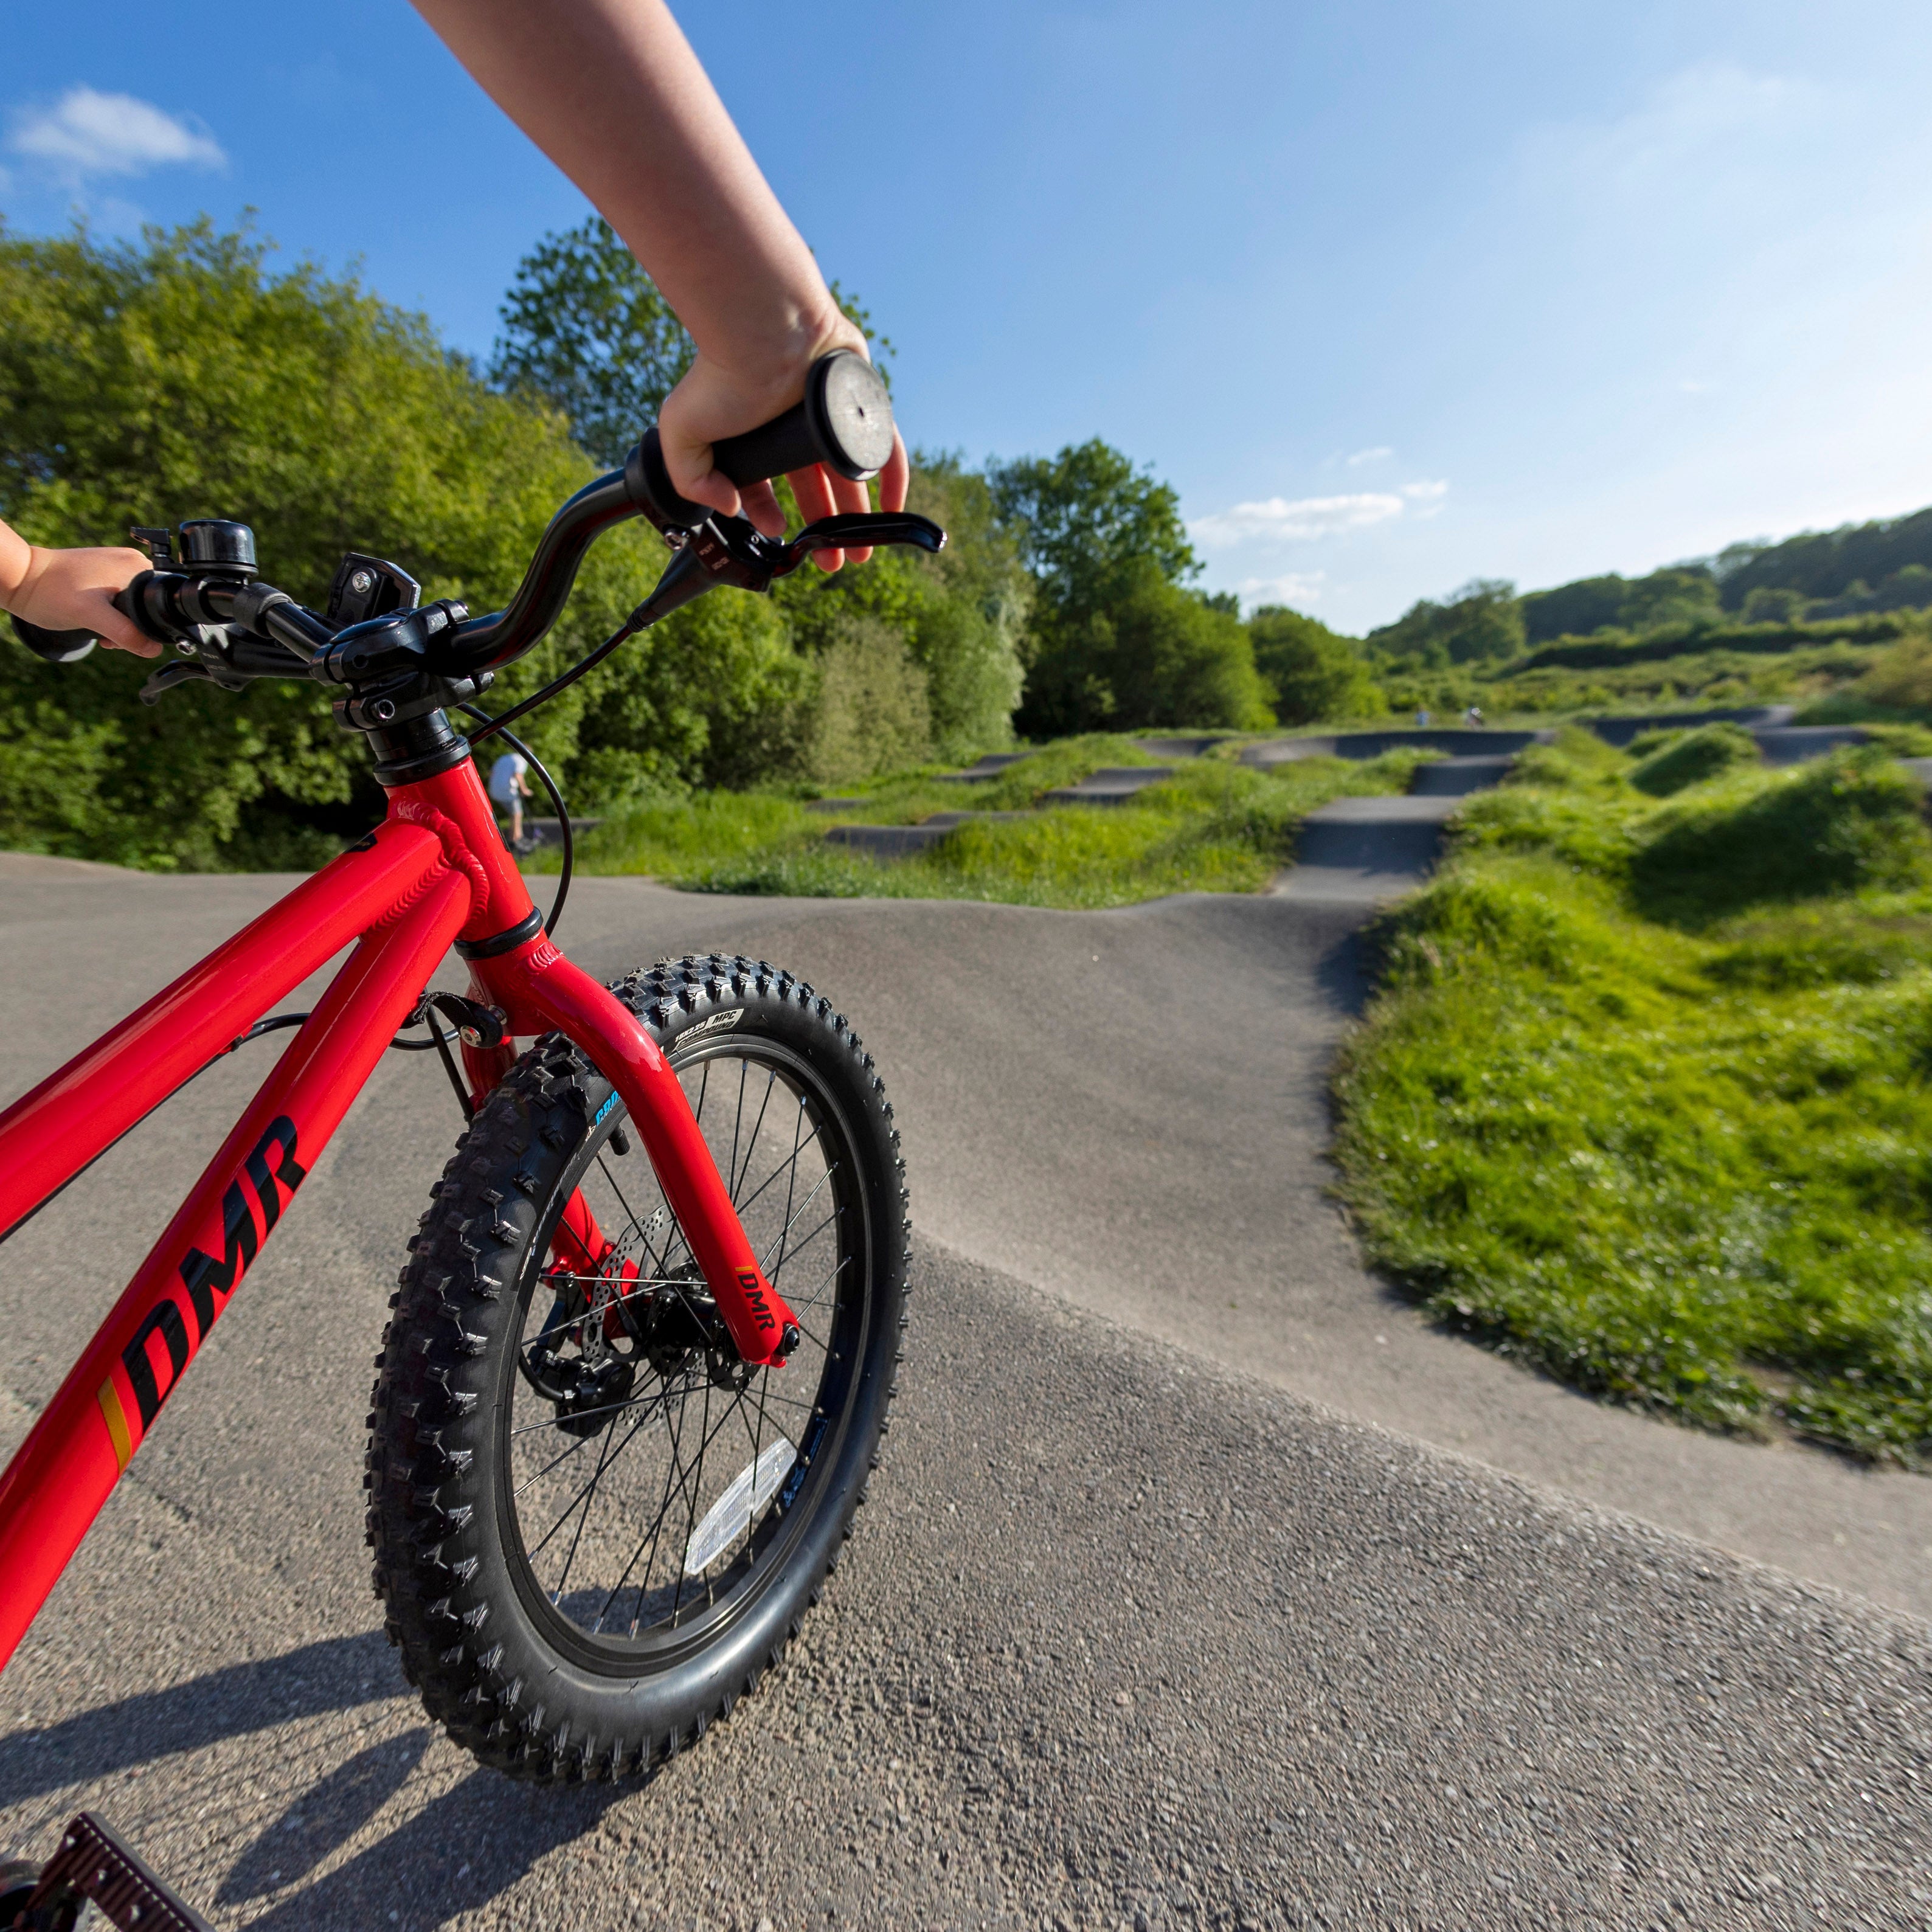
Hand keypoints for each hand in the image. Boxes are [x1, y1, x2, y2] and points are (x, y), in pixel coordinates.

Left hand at [5, 544, 158, 657]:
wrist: (19, 577)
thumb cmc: (51, 592)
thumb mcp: (91, 617)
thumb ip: (126, 633)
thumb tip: (153, 650)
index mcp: (137, 568)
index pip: (162, 606)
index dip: (148, 630)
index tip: (123, 639)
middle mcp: (132, 562)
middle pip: (150, 607)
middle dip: (132, 628)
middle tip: (106, 634)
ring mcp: (118, 565)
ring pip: (135, 606)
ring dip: (120, 624)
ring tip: (97, 626)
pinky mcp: (106, 571)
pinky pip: (121, 599)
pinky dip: (111, 614)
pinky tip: (94, 617)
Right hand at [656, 322, 909, 572]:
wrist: (762, 333)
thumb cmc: (719, 377)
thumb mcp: (682, 433)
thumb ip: (692, 478)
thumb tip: (727, 508)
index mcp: (758, 433)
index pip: (767, 482)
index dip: (768, 512)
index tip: (777, 533)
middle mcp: (796, 426)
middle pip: (816, 485)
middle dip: (822, 527)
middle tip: (829, 562)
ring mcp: (831, 416)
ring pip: (849, 473)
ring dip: (856, 515)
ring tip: (858, 553)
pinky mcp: (862, 406)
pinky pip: (885, 449)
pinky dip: (892, 481)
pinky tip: (890, 512)